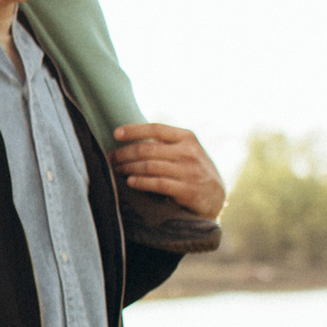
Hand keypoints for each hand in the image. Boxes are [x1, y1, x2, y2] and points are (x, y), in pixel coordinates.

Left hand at [110, 123, 224, 217]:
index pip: (156, 128)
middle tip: (111, 158)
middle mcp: (189, 152)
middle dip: (125, 153)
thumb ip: (165, 143)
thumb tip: (130, 138)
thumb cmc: (193, 171)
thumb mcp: (186, 151)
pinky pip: (157, 184)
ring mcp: (189, 171)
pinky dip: (140, 182)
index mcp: (187, 138)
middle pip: (147, 149)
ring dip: (128, 168)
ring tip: (116, 170)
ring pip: (149, 166)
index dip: (134, 130)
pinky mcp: (188, 190)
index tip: (115, 134)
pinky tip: (130, 182)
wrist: (215, 197)